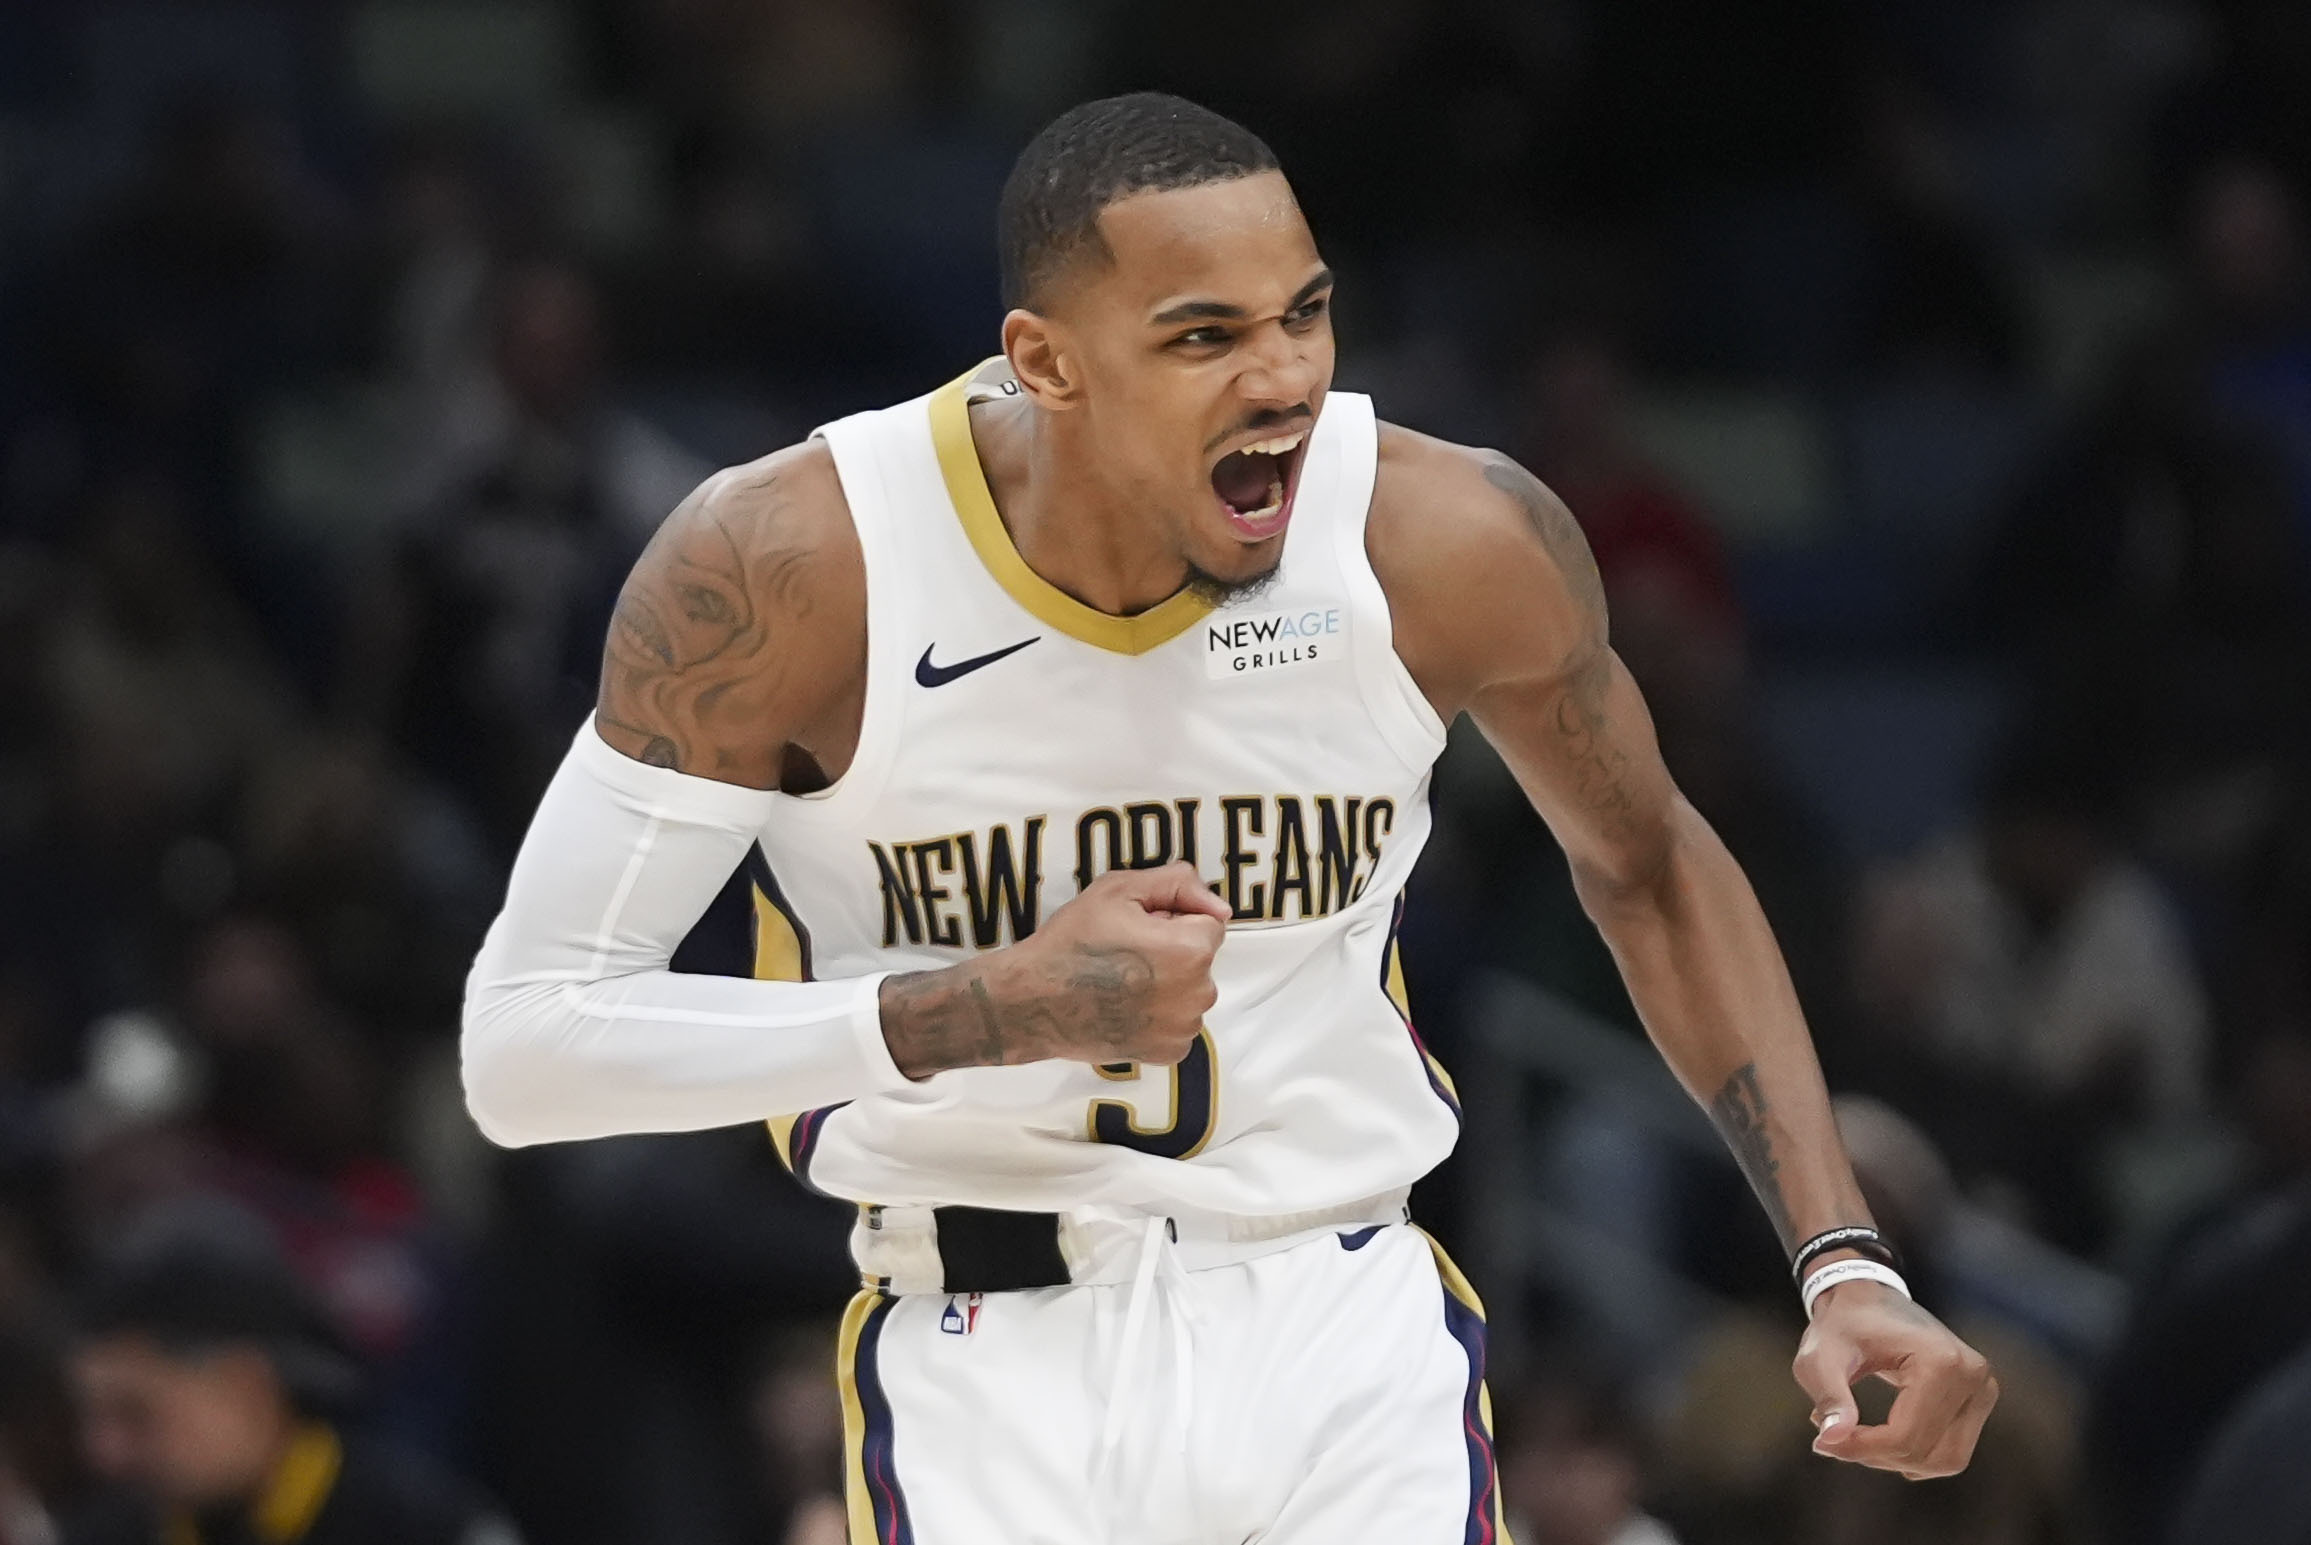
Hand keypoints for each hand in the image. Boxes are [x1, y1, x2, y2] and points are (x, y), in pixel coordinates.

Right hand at [879, 862, 1227, 1076]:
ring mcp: (1184, 1028)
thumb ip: (1176, 884)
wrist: (1033, 1001)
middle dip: (1173, 951)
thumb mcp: (1118, 890)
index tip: (1139, 928)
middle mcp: (1197, 994)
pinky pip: (1177, 1023)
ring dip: (1167, 984)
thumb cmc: (1071, 944)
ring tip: (1121, 981)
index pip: (1208, 922)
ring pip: (1189, 991)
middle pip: (1200, 958)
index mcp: (1192, 950)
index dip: (1171, 919)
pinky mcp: (1168, 1053)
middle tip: (1124, 953)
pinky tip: (1125, 1007)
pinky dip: (1158, 1015)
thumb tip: (1218, 905)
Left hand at [1792, 1280, 1997, 1477]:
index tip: (1823, 1442)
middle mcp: (1973, 1376)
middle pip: (1926, 1453)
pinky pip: (1950, 1450)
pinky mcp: (1979, 1398)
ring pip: (1944, 1460)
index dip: (1860, 1449)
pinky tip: (1878, 1435)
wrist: (1867, 1297)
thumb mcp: (1820, 1356)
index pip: (1905, 1436)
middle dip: (1876, 1456)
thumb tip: (1831, 1438)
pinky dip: (1914, 1453)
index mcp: (1941, 1361)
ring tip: (1855, 1435)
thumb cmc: (1841, 1325)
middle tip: (1834, 1440)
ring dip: (1895, 1460)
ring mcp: (1982, 1388)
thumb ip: (1828, 1396)